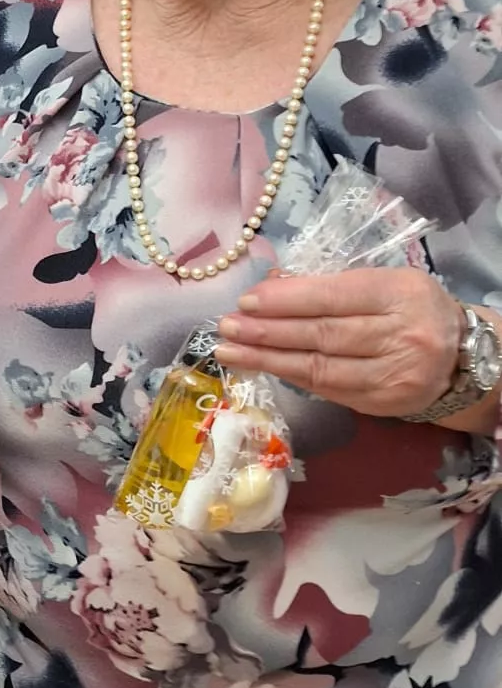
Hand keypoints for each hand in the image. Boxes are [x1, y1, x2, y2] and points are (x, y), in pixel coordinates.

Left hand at [215, 268, 463, 419]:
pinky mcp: (383, 404)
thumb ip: (331, 285)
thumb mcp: (382, 283)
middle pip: (323, 334)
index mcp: (400, 293)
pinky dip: (291, 376)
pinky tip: (263, 366)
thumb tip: (271, 286)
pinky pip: (327, 389)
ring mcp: (394, 374)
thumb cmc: (410, 309)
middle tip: (226, 327)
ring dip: (268, 359)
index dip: (287, 300)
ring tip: (230, 351)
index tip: (247, 301)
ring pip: (320, 367)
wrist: (461, 356)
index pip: (334, 296)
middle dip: (268, 331)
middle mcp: (401, 335)